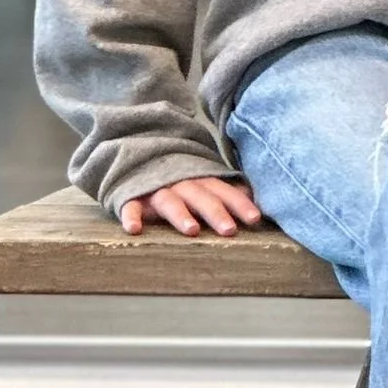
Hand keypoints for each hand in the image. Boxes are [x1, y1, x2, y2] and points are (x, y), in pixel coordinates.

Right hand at [120, 177, 263, 237]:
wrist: (137, 157)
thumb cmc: (180, 179)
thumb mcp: (203, 182)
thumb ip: (226, 192)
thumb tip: (257, 204)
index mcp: (201, 180)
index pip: (224, 191)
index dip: (239, 204)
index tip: (255, 219)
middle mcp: (181, 183)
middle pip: (201, 197)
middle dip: (216, 212)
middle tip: (229, 230)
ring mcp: (155, 190)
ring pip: (169, 201)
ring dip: (180, 214)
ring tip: (191, 230)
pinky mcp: (131, 197)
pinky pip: (130, 206)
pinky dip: (131, 216)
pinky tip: (135, 229)